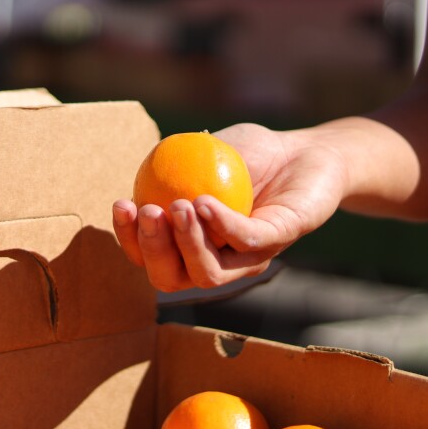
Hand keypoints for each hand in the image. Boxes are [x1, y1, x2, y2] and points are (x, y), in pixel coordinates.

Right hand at [112, 123, 346, 291]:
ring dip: (186, 243)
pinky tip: (204, 201)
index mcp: (192, 245)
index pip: (150, 257)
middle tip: (150, 212)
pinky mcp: (279, 240)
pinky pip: (246, 242)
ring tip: (179, 205)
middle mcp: (218, 260)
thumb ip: (171, 166)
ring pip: (207, 274)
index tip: (121, 205)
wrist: (306, 150)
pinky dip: (221, 224)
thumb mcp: (203, 154)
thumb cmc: (251, 154)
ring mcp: (250, 257)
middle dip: (152, 250)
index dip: (130, 239)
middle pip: (170, 279)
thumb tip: (134, 174)